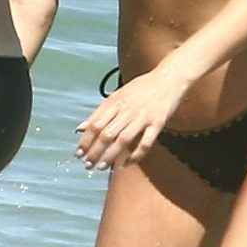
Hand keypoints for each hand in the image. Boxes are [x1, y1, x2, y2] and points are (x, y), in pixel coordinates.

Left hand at [75, 62, 189, 170]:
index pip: (95, 124)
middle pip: (106, 134)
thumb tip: (81, 128)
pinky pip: (145, 143)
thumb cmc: (141, 88)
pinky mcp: (157, 124)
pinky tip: (126, 164)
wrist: (168, 79)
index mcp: (115, 102)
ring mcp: (142, 117)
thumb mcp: (117, 95)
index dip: (85, 140)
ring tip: (101, 167)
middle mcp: (127, 110)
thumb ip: (99, 112)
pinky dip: (135, 155)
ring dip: (110, 156)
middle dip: (94, 152)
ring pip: (123, 140)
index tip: (78, 153)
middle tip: (87, 164)